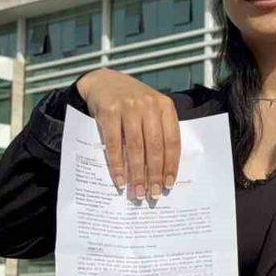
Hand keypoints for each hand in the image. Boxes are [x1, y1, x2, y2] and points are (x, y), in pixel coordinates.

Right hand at [76, 69, 180, 199]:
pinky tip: (120, 180)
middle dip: (154, 174)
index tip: (168, 185)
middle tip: (152, 194)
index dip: (171, 165)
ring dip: (136, 173)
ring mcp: (129, 107)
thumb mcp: (151, 110)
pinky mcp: (109, 112)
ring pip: (135, 147)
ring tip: (137, 192)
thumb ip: (158, 132)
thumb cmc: (132, 102)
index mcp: (165, 106)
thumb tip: (162, 171)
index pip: (172, 141)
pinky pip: (114, 144)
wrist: (104, 82)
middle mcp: (149, 105)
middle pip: (154, 147)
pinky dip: (117, 164)